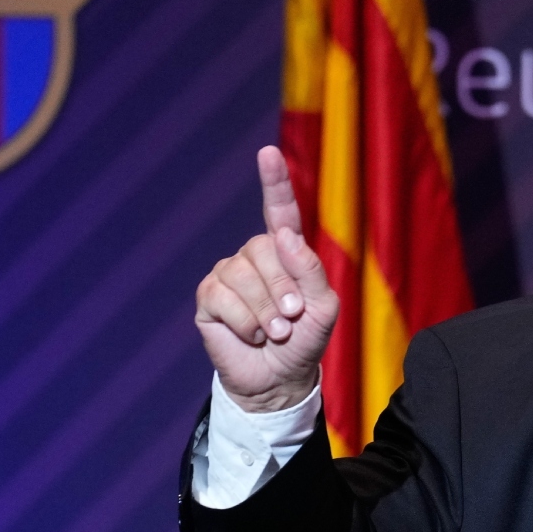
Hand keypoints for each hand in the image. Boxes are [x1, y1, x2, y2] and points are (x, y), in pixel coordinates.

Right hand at [195, 146, 338, 411]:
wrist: (278, 379)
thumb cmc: (305, 341)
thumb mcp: (323, 308)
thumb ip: (311, 271)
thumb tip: (283, 236)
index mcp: (285, 251)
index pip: (279, 210)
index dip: (274, 181)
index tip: (267, 152)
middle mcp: (254, 256)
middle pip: (263, 249)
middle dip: (282, 288)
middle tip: (291, 319)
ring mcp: (228, 275)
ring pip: (241, 275)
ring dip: (264, 311)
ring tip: (274, 331)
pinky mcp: (209, 298)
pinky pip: (221, 297)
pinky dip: (243, 322)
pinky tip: (252, 335)